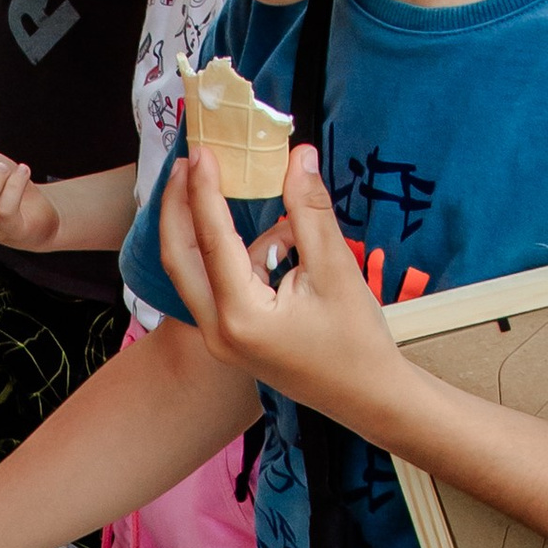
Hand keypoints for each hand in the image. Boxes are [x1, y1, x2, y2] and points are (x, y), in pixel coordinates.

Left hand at [155, 139, 404, 433]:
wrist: (368, 397)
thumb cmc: (357, 341)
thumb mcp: (337, 270)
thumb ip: (310, 211)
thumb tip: (298, 156)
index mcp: (240, 316)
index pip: (212, 239)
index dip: (206, 190)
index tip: (204, 150)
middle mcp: (218, 331)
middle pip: (179, 256)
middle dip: (179, 206)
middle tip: (189, 161)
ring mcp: (220, 338)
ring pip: (195, 270)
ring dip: (211, 230)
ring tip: (240, 198)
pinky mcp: (230, 336)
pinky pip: (218, 283)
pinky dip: (236, 255)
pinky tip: (279, 242)